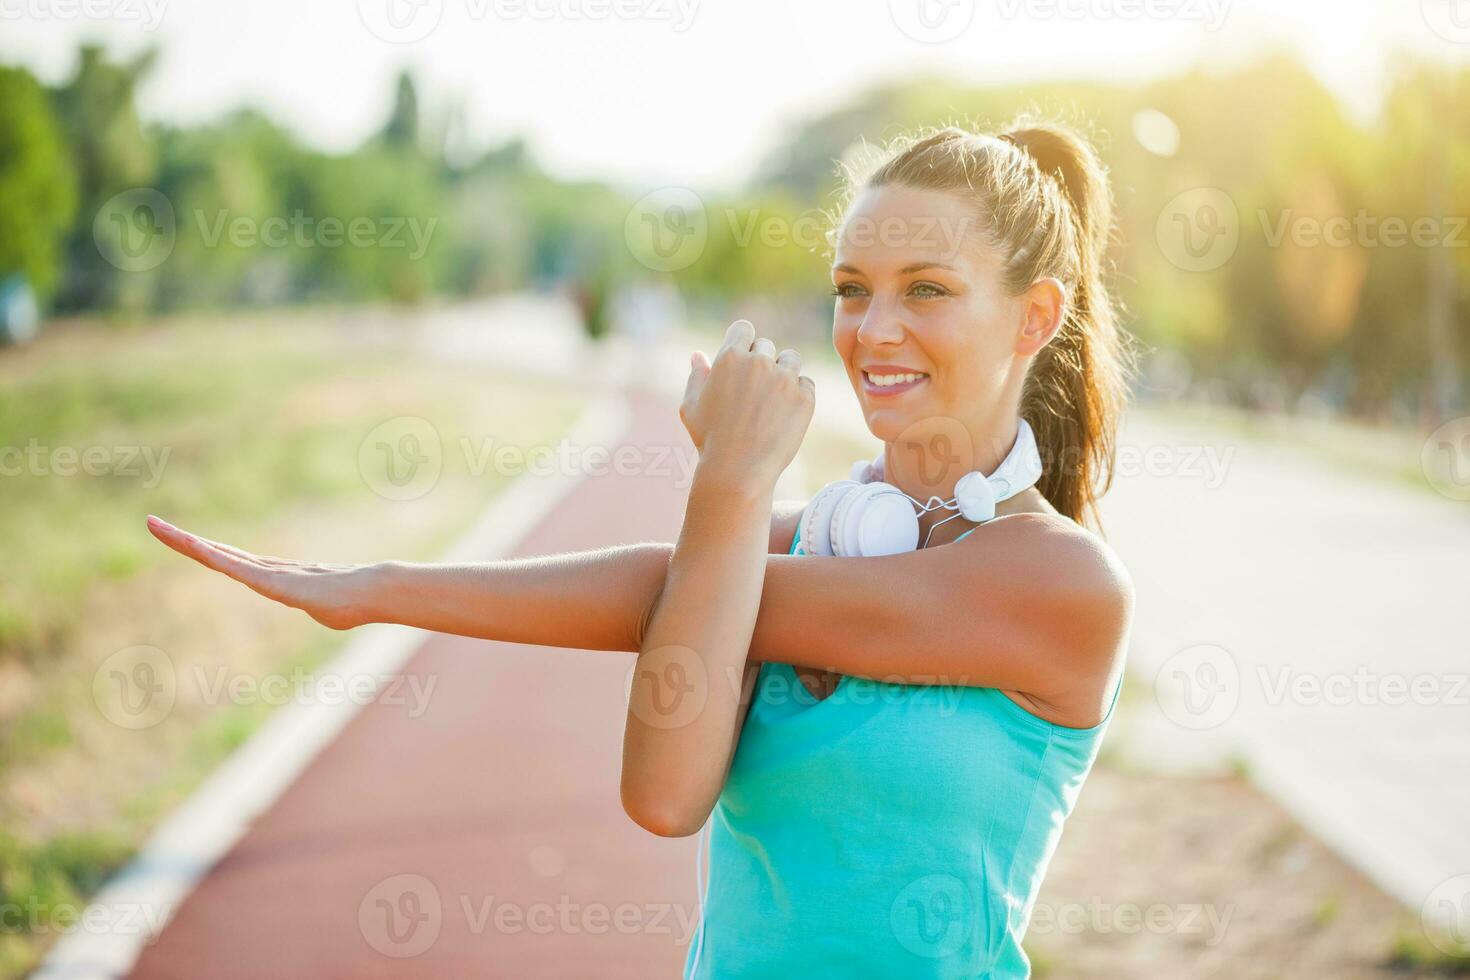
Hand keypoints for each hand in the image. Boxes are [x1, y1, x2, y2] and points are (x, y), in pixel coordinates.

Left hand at [145, 515, 378, 629]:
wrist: (374, 592)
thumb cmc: (355, 603)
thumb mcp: (325, 609)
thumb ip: (316, 604)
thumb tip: (327, 606)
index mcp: (270, 576)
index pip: (228, 560)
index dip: (203, 549)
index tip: (180, 539)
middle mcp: (264, 569)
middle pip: (215, 552)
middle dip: (183, 540)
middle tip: (151, 523)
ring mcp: (267, 573)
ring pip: (218, 555)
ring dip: (186, 543)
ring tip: (155, 528)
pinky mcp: (274, 581)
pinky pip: (237, 568)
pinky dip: (213, 557)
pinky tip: (193, 548)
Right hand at [679, 319, 813, 487]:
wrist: (738, 472)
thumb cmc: (710, 441)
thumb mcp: (691, 407)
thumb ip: (697, 376)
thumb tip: (699, 355)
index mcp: (730, 357)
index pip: (744, 329)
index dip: (743, 343)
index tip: (743, 362)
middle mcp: (759, 361)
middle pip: (767, 346)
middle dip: (761, 364)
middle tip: (753, 395)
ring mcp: (784, 379)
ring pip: (791, 360)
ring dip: (784, 373)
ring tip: (771, 402)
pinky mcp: (805, 397)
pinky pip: (806, 385)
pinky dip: (798, 396)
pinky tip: (783, 416)